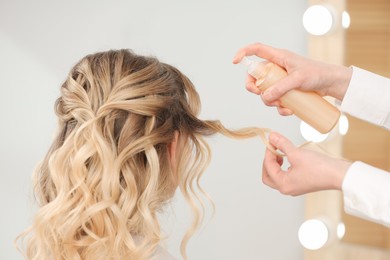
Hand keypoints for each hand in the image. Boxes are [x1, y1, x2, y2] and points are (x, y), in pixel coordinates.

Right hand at [233, 43, 351, 114]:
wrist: (332, 84)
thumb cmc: (318, 74)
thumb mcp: (298, 79)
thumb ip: (280, 87)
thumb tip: (264, 97)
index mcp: (279, 57)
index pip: (257, 50)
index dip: (244, 53)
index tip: (234, 62)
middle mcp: (277, 68)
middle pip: (256, 75)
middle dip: (254, 87)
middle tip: (258, 94)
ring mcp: (281, 80)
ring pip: (265, 91)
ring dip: (270, 101)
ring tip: (283, 105)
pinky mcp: (286, 91)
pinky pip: (276, 100)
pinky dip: (280, 108)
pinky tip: (289, 111)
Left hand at [262, 132, 351, 195]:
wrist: (339, 175)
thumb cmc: (319, 168)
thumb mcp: (296, 153)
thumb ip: (282, 144)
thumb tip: (272, 136)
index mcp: (283, 184)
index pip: (267, 167)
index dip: (268, 152)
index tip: (272, 141)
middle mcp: (287, 189)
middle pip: (268, 176)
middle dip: (268, 162)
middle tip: (273, 150)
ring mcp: (294, 187)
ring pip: (277, 176)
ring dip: (276, 164)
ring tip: (282, 153)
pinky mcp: (301, 183)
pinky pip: (286, 176)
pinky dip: (284, 167)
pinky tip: (290, 158)